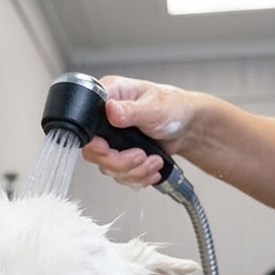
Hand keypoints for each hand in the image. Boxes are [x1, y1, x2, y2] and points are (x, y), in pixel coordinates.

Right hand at [81, 76, 195, 187]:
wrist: (188, 127)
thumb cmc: (174, 107)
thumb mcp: (153, 107)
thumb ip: (130, 110)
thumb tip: (110, 109)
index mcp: (108, 97)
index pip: (86, 123)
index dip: (95, 143)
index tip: (108, 149)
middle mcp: (105, 118)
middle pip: (94, 152)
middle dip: (120, 162)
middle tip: (141, 156)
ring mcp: (112, 139)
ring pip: (108, 168)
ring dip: (134, 171)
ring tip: (154, 161)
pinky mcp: (120, 155)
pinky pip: (120, 175)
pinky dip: (138, 177)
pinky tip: (152, 168)